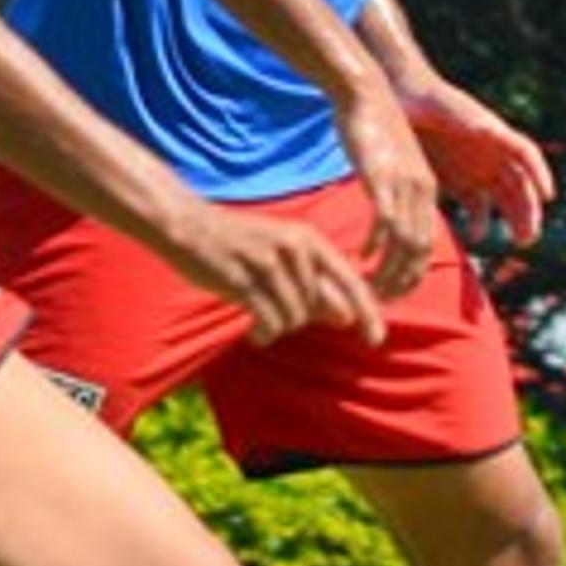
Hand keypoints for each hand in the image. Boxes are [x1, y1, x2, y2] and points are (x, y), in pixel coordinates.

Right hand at [161, 199, 386, 347]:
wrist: (188, 226)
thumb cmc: (238, 244)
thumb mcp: (282, 253)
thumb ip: (314, 283)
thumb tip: (347, 318)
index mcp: (309, 239)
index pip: (350, 281)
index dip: (367, 312)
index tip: (377, 339)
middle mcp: (294, 249)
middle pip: (318, 307)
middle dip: (302, 320)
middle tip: (275, 317)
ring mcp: (269, 264)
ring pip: (295, 318)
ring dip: (278, 327)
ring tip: (259, 324)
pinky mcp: (244, 280)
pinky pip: (270, 322)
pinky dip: (264, 334)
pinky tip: (253, 333)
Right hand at [331, 82, 443, 300]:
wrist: (366, 93)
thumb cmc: (371, 129)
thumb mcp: (390, 165)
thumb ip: (392, 193)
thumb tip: (384, 220)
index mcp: (427, 191)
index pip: (426, 247)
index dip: (410, 276)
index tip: (389, 294)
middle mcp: (423, 191)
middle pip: (420, 252)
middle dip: (401, 283)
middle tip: (379, 302)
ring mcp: (404, 184)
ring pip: (405, 242)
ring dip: (388, 271)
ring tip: (368, 288)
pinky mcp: (383, 176)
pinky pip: (385, 219)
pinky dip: (375, 244)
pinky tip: (361, 257)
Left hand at [406, 80, 554, 248]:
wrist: (400, 99)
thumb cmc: (425, 99)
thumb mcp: (447, 107)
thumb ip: (468, 121)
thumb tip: (488, 129)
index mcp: (494, 132)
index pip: (526, 153)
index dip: (540, 174)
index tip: (548, 196)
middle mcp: (491, 153)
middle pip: (519, 183)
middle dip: (528, 210)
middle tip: (529, 237)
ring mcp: (475, 168)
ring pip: (503, 198)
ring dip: (514, 220)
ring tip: (519, 241)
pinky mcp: (457, 181)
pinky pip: (475, 205)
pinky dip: (478, 221)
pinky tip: (475, 236)